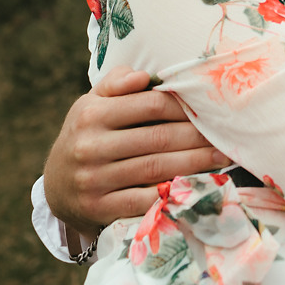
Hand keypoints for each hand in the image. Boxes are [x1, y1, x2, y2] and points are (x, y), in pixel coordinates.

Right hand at [43, 66, 228, 242]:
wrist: (56, 187)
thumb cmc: (87, 135)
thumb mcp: (91, 104)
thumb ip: (116, 83)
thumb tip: (143, 75)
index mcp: (91, 114)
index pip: (151, 105)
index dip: (185, 107)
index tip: (210, 109)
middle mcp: (90, 146)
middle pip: (159, 138)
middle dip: (198, 137)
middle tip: (227, 135)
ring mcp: (94, 180)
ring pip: (157, 169)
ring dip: (196, 163)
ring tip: (223, 157)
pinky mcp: (100, 209)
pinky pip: (145, 199)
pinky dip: (174, 192)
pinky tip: (198, 184)